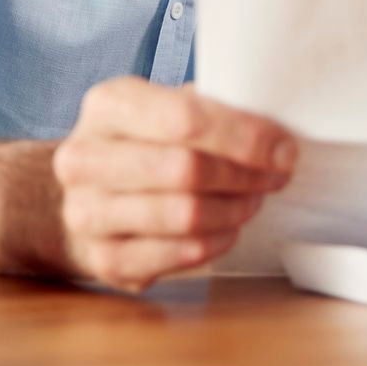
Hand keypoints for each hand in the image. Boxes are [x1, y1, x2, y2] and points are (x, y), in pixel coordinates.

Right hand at [52, 77, 296, 292]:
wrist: (83, 194)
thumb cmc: (142, 144)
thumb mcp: (164, 106)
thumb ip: (210, 109)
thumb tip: (274, 136)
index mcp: (107, 105)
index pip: (184, 119)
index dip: (244, 136)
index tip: (283, 147)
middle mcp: (84, 159)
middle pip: (185, 170)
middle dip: (245, 175)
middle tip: (276, 175)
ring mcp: (87, 213)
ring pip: (185, 216)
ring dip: (235, 209)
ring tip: (253, 199)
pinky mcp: (103, 260)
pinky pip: (179, 255)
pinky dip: (217, 242)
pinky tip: (228, 228)